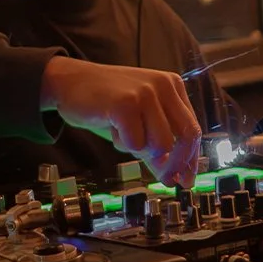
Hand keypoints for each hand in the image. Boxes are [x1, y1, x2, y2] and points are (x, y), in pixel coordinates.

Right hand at [41, 56, 201, 185]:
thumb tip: (175, 178)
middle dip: (176, 164)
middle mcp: (163, 85)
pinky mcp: (125, 103)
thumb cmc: (105, 104)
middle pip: (186, 137)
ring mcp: (145, 93)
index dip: (191, 158)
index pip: (193, 128)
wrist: (70, 82)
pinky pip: (135, 143)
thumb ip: (158, 148)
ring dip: (141, 150)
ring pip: (161, 144)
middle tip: (165, 179)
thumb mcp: (138, 124)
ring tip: (123, 134)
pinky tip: (111, 128)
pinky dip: (122, 144)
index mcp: (172, 86)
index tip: (186, 180)